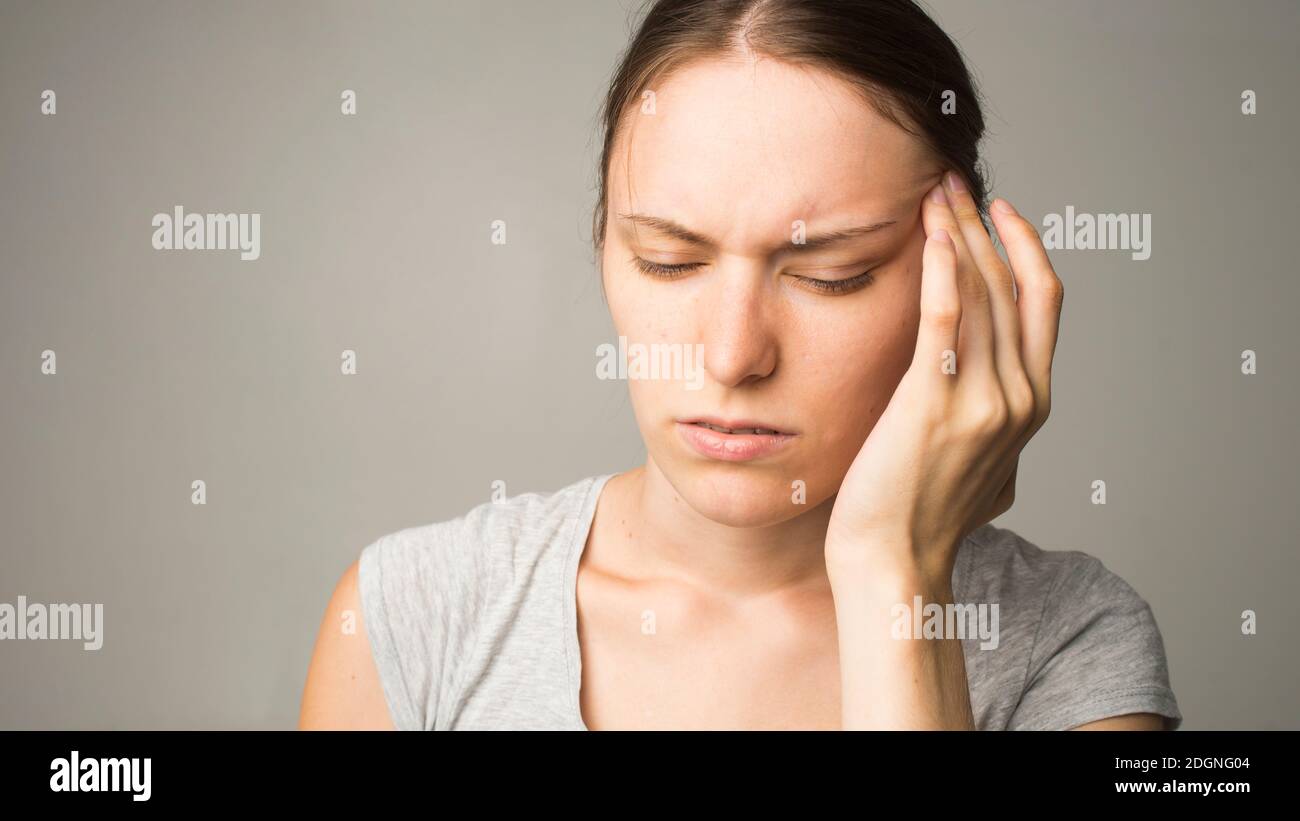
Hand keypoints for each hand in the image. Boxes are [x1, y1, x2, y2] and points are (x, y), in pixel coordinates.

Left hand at [825, 171, 1062, 582]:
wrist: (895, 562)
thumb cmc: (921, 514)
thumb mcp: (980, 463)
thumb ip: (992, 422)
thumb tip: (988, 402)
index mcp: (1031, 402)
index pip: (1041, 301)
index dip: (1024, 246)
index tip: (996, 208)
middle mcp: (1019, 396)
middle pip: (1012, 284)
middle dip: (984, 223)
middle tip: (953, 179)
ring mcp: (982, 401)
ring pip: (983, 293)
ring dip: (958, 232)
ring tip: (934, 191)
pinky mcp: (934, 406)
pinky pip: (947, 321)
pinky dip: (944, 271)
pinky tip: (932, 233)